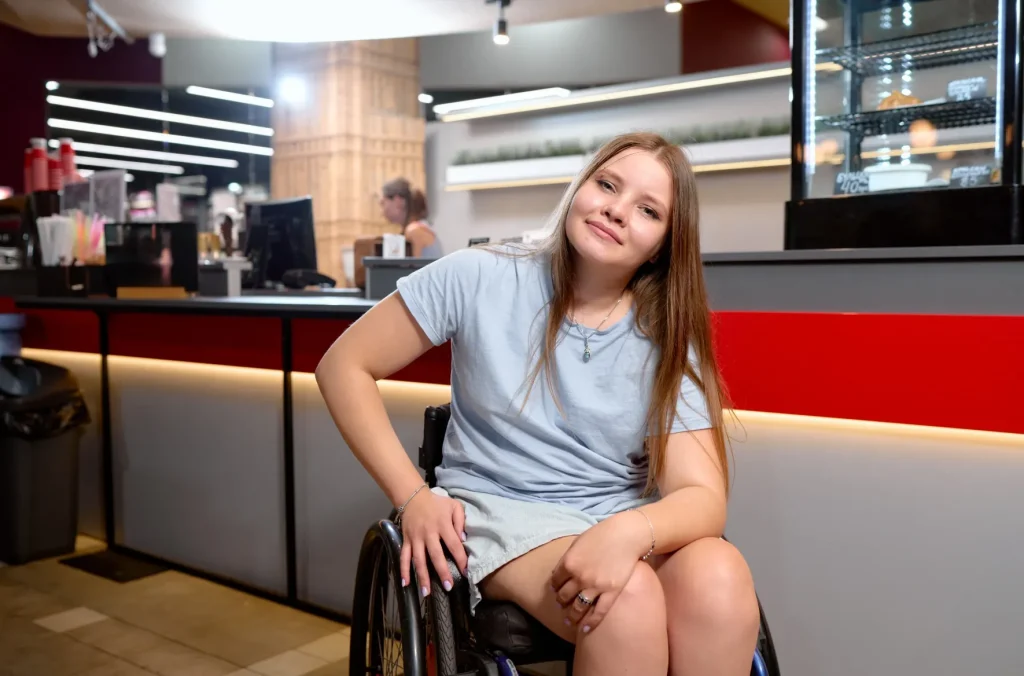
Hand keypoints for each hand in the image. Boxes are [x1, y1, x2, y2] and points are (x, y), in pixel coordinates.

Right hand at [398, 489, 467, 596]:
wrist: (413, 497)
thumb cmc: (437, 503)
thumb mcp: (454, 506)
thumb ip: (461, 520)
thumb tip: (464, 538)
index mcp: (443, 525)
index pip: (454, 545)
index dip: (460, 559)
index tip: (466, 572)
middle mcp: (428, 533)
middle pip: (436, 555)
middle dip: (442, 572)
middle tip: (448, 587)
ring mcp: (415, 538)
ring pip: (419, 560)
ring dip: (422, 577)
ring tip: (427, 593)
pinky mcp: (406, 540)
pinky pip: (404, 556)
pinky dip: (403, 570)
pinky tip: (405, 583)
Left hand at [550, 511, 649, 632]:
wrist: (626, 535)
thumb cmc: (602, 535)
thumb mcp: (579, 543)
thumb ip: (568, 558)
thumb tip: (560, 573)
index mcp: (569, 563)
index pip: (555, 581)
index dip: (555, 587)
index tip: (557, 590)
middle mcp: (579, 577)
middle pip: (564, 596)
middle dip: (561, 602)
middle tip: (562, 605)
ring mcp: (595, 586)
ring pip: (578, 607)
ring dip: (572, 616)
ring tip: (570, 621)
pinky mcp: (611, 592)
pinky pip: (598, 612)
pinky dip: (590, 622)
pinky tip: (585, 629)